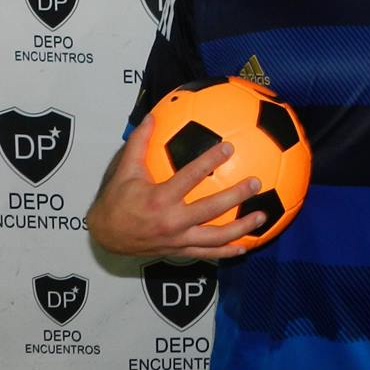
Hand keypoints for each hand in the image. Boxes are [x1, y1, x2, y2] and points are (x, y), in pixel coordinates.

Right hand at [87, 113, 265, 258]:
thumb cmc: (117, 200)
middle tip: (256, 182)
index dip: (210, 161)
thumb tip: (152, 115)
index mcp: (159, 199)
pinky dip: (227, 252)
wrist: (106, 236)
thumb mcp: (125, 170)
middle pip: (211, 209)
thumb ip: (139, 143)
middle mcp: (172, 221)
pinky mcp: (180, 252)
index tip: (229, 147)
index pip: (190, 176)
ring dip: (241, 227)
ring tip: (263, 215)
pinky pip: (208, 254)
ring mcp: (178, 240)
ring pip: (215, 237)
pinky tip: (246, 246)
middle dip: (236, 196)